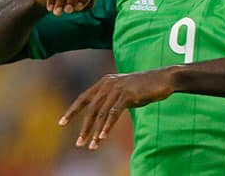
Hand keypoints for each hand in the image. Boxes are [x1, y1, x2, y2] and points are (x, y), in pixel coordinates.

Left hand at [59, 68, 175, 149]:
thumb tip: (100, 114)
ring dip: (95, 132)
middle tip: (78, 143)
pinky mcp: (127, 95)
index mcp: (103, 83)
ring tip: (91, 146)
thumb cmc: (143, 87)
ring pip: (101, 114)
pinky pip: (114, 113)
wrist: (162, 79)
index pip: (83, 98)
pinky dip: (107, 126)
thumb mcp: (123, 92)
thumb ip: (110, 100)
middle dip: (83, 128)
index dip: (72, 111)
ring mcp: (117, 89)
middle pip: (90, 109)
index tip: (61, 123)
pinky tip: (102, 137)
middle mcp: (107, 84)